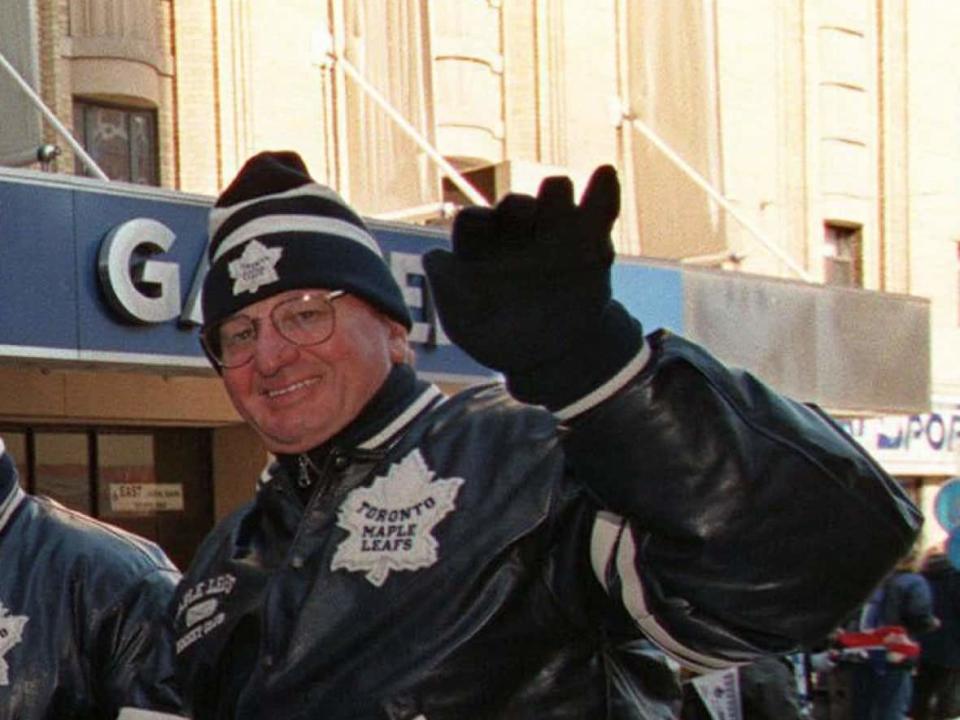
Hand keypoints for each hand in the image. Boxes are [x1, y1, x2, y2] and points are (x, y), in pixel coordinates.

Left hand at [424, 166, 641, 408]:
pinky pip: (598, 206)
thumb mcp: (467, 325)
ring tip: (561, 216)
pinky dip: (603, 190)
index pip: (472, 222)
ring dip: (556, 197)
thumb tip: (433, 257)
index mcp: (481, 248)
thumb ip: (447, 291)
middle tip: (527, 225)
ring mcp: (553, 231)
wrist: (556, 356)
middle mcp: (515, 232)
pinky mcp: (590, 238)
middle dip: (518, 211)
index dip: (476, 227)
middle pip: (514, 204)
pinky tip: (604, 175)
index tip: (485, 242)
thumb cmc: (502, 340)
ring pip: (554, 194)